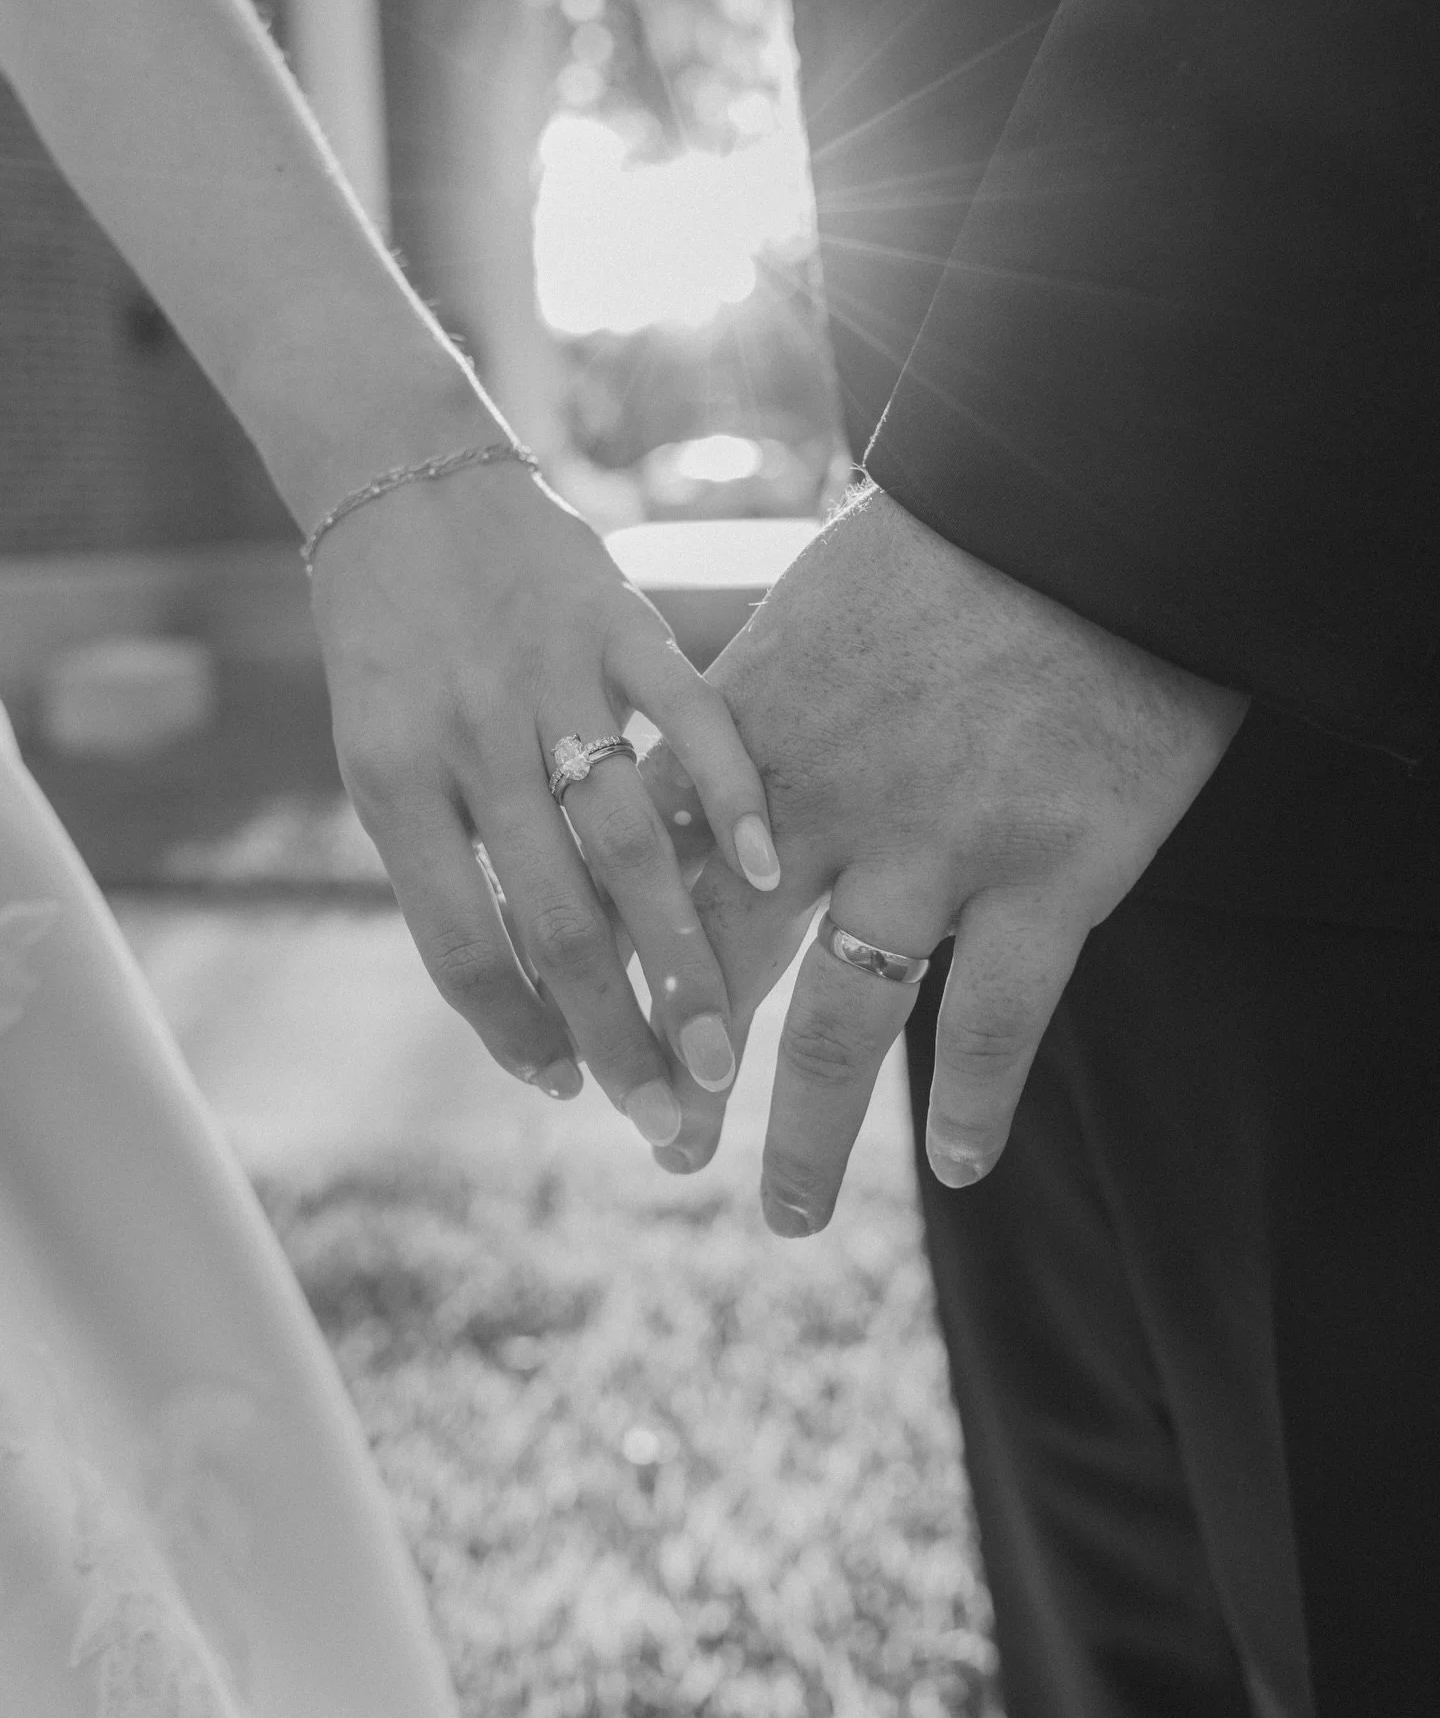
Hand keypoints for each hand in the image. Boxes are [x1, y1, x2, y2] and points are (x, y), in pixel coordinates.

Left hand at [308, 458, 779, 1143]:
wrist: (401, 477)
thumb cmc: (393, 641)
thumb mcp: (385, 754)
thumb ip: (450, 859)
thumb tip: (527, 998)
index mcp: (392, 781)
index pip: (459, 945)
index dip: (513, 1032)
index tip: (566, 1090)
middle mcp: (468, 740)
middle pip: (554, 918)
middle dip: (615, 1031)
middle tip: (672, 1116)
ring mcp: (548, 676)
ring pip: (627, 842)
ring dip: (681, 952)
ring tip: (723, 1043)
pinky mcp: (618, 617)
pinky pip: (690, 713)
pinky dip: (733, 793)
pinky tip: (774, 871)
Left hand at [643, 486, 1246, 1228]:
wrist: (1101, 503)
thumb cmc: (962, 541)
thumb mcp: (814, 603)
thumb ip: (752, 696)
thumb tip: (692, 753)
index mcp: (753, 726)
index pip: (650, 872)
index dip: (613, 962)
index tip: (586, 1028)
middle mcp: (824, 800)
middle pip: (718, 964)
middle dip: (679, 1067)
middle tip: (659, 1142)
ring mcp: (936, 844)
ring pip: (841, 1023)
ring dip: (803, 1133)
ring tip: (785, 1214)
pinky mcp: (1051, 870)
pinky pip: (995, 1020)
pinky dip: (973, 1102)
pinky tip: (958, 1165)